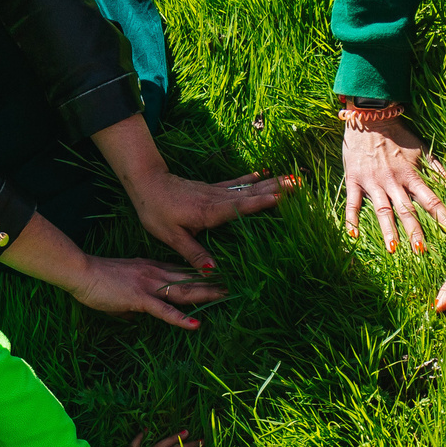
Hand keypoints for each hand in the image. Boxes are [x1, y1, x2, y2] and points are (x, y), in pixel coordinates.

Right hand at [66, 254, 225, 330]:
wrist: (81, 272)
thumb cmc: (96, 280)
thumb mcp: (120, 288)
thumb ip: (132, 301)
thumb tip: (135, 317)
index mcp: (151, 268)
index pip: (181, 271)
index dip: (200, 275)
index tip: (218, 276)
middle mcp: (155, 273)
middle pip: (189, 279)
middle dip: (212, 282)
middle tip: (233, 285)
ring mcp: (149, 285)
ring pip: (183, 291)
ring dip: (205, 295)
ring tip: (225, 297)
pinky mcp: (139, 298)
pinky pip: (164, 310)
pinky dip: (180, 319)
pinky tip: (195, 324)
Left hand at [124, 171, 294, 270]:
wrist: (146, 183)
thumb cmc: (155, 211)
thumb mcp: (171, 237)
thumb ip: (193, 253)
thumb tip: (213, 272)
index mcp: (208, 213)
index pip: (238, 208)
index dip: (259, 204)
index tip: (280, 199)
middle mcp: (215, 200)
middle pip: (250, 194)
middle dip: (275, 190)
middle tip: (299, 184)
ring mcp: (214, 192)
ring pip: (247, 187)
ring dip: (270, 183)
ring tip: (291, 178)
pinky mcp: (210, 189)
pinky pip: (234, 184)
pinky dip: (250, 179)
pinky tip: (263, 174)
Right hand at [342, 111, 445, 254]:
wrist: (370, 118)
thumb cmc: (398, 136)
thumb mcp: (421, 149)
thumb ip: (437, 169)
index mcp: (411, 175)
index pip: (431, 200)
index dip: (443, 217)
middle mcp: (393, 181)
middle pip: (406, 210)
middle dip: (415, 231)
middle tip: (422, 251)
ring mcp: (373, 182)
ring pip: (382, 210)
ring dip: (388, 230)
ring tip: (393, 249)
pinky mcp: (355, 180)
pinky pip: (353, 203)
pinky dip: (352, 219)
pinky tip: (353, 236)